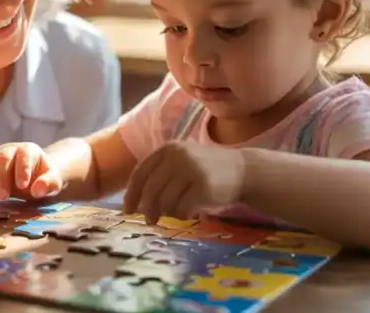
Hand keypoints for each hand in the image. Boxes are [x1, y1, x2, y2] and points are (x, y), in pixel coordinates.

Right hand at [0, 142, 62, 199]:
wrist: (33, 176)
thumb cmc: (43, 178)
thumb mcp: (53, 182)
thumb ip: (49, 184)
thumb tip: (38, 190)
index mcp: (29, 151)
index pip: (24, 154)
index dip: (22, 169)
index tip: (22, 186)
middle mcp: (11, 149)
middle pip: (2, 157)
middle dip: (1, 178)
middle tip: (3, 196)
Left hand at [123, 142, 246, 223]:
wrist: (243, 171)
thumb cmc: (206, 171)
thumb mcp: (181, 163)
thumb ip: (159, 175)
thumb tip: (133, 202)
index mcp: (168, 148)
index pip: (140, 173)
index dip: (131, 194)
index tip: (127, 210)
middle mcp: (178, 156)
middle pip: (150, 189)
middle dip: (147, 209)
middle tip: (149, 221)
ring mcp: (192, 170)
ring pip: (166, 201)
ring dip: (168, 213)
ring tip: (177, 213)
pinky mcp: (204, 186)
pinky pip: (182, 208)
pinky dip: (182, 215)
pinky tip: (189, 213)